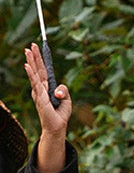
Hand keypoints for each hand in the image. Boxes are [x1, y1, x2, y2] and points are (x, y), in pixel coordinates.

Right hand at [24, 43, 70, 172]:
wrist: (57, 126)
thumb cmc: (61, 113)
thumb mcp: (67, 99)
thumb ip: (63, 90)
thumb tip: (56, 90)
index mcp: (48, 86)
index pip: (43, 70)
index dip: (41, 60)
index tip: (37, 48)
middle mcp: (41, 87)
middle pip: (38, 69)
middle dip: (34, 57)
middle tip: (30, 45)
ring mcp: (39, 92)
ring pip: (35, 73)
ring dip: (31, 61)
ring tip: (27, 50)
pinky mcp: (39, 97)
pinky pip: (35, 83)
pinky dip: (31, 74)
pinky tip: (27, 66)